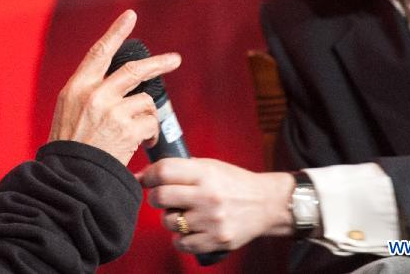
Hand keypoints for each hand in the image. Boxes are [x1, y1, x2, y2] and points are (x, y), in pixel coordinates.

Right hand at [48, 10, 181, 164]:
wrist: (69, 180)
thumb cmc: (70, 150)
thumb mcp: (68, 113)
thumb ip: (88, 94)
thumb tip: (115, 81)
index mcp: (76, 87)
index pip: (99, 52)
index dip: (116, 32)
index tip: (130, 16)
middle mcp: (93, 94)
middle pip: (134, 70)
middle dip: (158, 64)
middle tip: (174, 60)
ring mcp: (111, 110)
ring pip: (145, 101)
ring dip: (148, 116)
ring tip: (142, 133)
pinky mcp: (127, 128)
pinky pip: (150, 122)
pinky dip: (151, 133)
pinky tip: (142, 143)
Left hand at [138, 158, 294, 252]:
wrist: (266, 204)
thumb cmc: (234, 183)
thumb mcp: (210, 166)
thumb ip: (181, 169)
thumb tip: (142, 174)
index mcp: (205, 173)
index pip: (163, 171)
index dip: (148, 175)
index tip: (146, 179)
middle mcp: (208, 195)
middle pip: (160, 197)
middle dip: (155, 198)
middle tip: (161, 198)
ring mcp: (212, 220)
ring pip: (169, 222)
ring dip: (169, 219)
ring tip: (182, 214)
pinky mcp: (217, 240)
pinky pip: (182, 243)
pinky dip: (180, 238)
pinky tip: (188, 230)